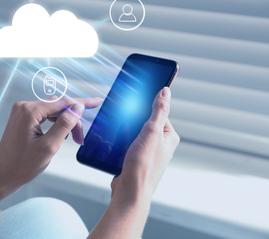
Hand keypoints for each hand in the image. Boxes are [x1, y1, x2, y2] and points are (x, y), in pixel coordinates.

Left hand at [0, 97, 101, 201]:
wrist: (1, 176)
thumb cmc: (21, 165)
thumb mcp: (49, 146)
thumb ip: (65, 124)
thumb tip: (77, 107)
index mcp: (30, 111)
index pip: (63, 103)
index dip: (82, 103)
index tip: (98, 101)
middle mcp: (24, 107)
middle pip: (58, 106)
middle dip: (72, 120)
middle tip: (81, 138)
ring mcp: (22, 112)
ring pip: (52, 111)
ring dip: (64, 123)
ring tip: (72, 139)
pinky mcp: (22, 119)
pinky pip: (44, 116)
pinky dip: (55, 124)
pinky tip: (60, 135)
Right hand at [88, 87, 178, 238]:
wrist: (129, 191)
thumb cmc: (143, 166)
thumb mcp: (151, 131)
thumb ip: (159, 110)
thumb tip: (165, 91)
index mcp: (169, 137)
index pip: (160, 112)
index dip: (146, 106)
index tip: (135, 100)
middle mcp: (160, 144)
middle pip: (145, 122)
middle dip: (134, 119)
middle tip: (125, 117)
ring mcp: (148, 152)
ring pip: (135, 132)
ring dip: (126, 130)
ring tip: (120, 131)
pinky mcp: (136, 158)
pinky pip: (128, 143)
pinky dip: (121, 140)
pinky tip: (115, 140)